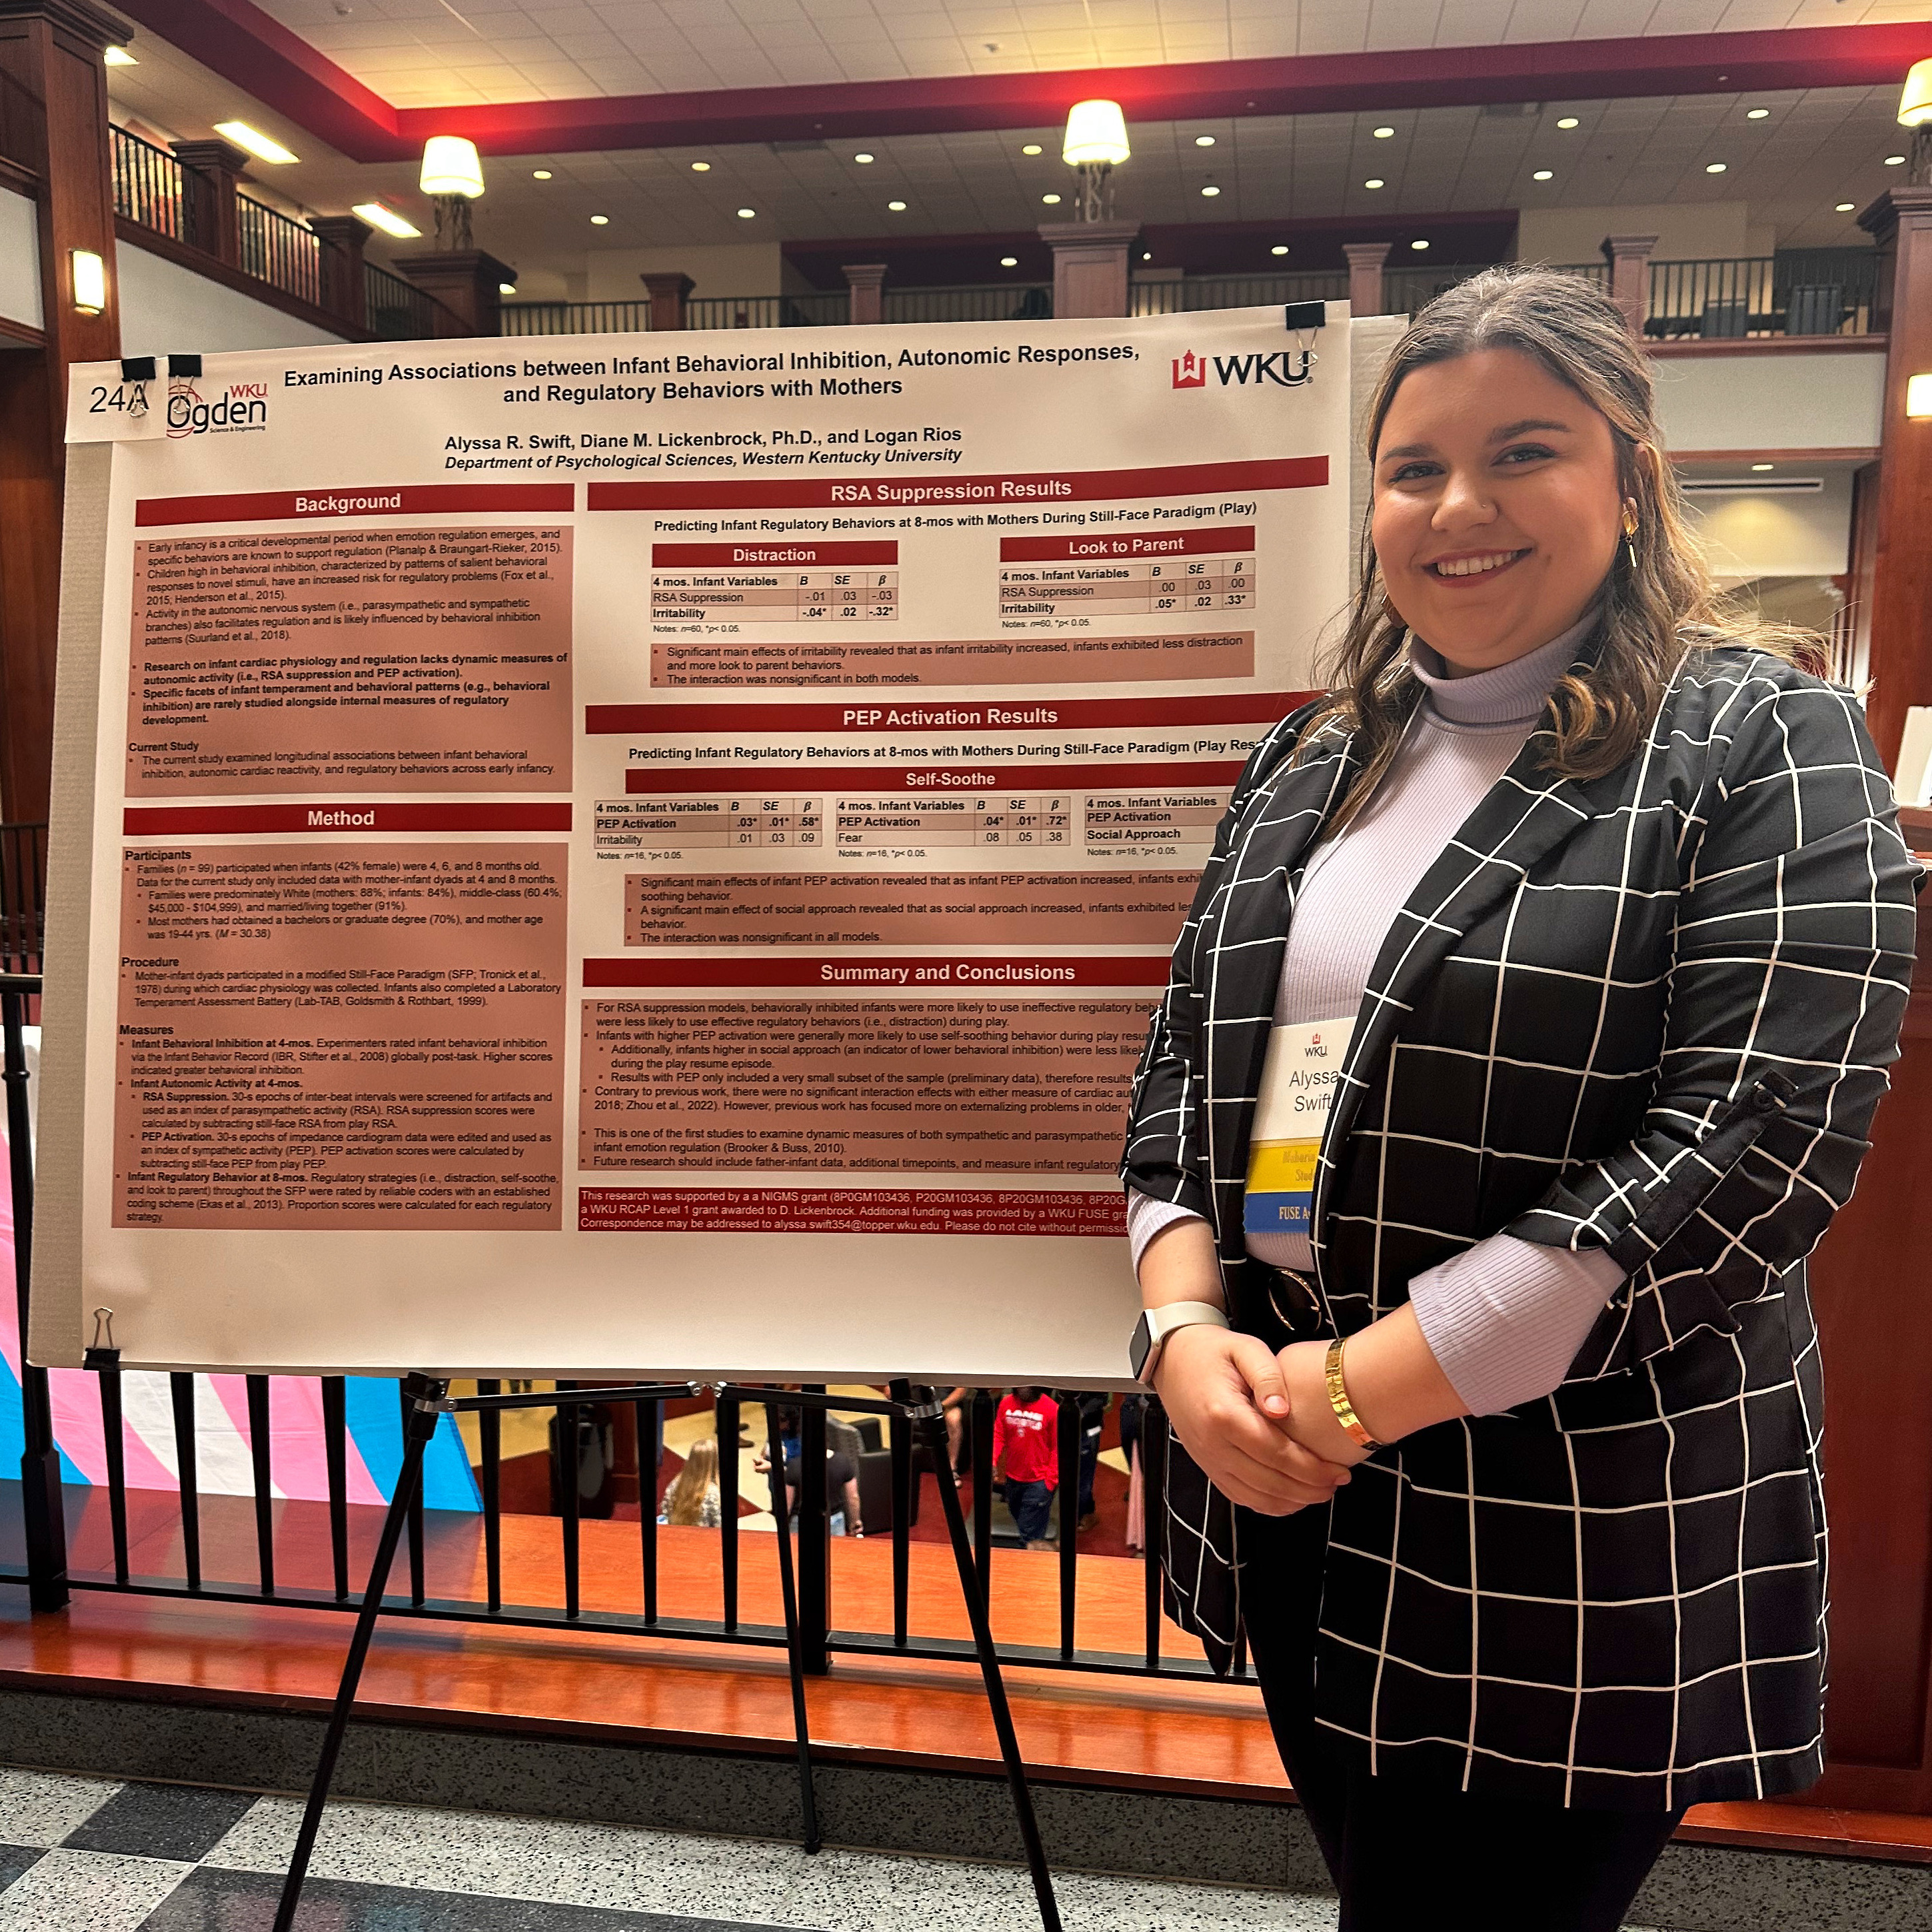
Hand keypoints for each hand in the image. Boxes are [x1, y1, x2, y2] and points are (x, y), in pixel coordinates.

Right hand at [1152, 1324, 1354, 1514]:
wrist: (1173, 1359)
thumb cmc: (1213, 1351)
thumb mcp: (1244, 1348)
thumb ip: (1267, 1376)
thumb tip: (1283, 1409)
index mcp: (1223, 1413)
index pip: (1275, 1452)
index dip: (1311, 1468)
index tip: (1340, 1471)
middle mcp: (1212, 1443)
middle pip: (1268, 1481)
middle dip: (1309, 1489)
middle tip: (1339, 1483)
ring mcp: (1206, 1459)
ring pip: (1254, 1497)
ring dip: (1292, 1501)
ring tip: (1322, 1492)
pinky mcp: (1206, 1466)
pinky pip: (1239, 1496)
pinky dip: (1268, 1504)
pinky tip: (1292, 1497)